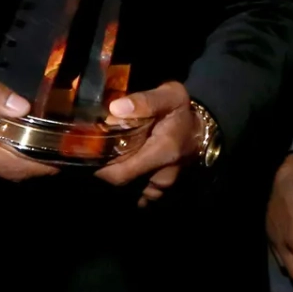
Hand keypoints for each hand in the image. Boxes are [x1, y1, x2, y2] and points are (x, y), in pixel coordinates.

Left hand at [93, 81, 199, 207]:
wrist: (201, 130)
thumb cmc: (182, 111)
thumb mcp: (170, 95)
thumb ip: (145, 100)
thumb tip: (115, 108)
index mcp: (164, 151)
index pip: (121, 173)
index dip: (101, 167)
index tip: (91, 152)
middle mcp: (164, 175)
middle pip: (121, 183)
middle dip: (106, 169)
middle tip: (97, 152)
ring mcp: (163, 186)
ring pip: (129, 190)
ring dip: (118, 175)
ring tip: (112, 158)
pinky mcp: (161, 190)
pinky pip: (139, 196)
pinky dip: (129, 186)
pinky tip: (126, 169)